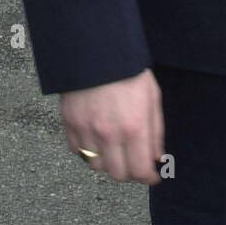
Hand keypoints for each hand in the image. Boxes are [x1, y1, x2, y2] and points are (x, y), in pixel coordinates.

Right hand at [61, 70, 163, 184]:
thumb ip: (155, 132)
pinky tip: (94, 138)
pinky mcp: (69, 121)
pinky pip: (76, 149)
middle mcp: (109, 133)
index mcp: (134, 127)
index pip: (140, 171)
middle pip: (117, 174)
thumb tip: (156, 158)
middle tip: (132, 160)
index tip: (151, 174)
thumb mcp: (152, 97)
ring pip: (96, 165)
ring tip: (112, 149)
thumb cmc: (127, 69)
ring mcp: (86, 129)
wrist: (95, 47)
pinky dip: (85, 149)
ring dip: (106, 162)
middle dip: (129, 171)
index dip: (149, 177)